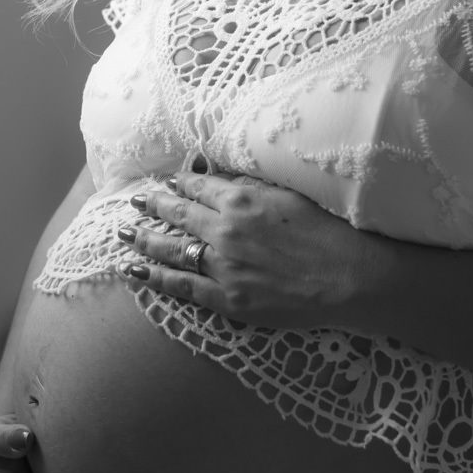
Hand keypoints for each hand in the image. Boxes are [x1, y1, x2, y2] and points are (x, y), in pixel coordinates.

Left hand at [117, 171, 379, 328]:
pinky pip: (183, 287)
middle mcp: (225, 230)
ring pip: (171, 249)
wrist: (349, 278)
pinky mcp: (228, 299)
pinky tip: (136, 272)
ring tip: (124, 234)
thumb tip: (218, 173)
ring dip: (144, 239)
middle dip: (153, 205)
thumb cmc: (329, 231)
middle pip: (178, 214)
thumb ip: (250, 184)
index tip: (170, 181)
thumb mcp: (289, 195)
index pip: (200, 185)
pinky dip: (157, 279)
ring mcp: (223, 267)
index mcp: (242, 200)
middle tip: (136, 201)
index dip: (181, 182)